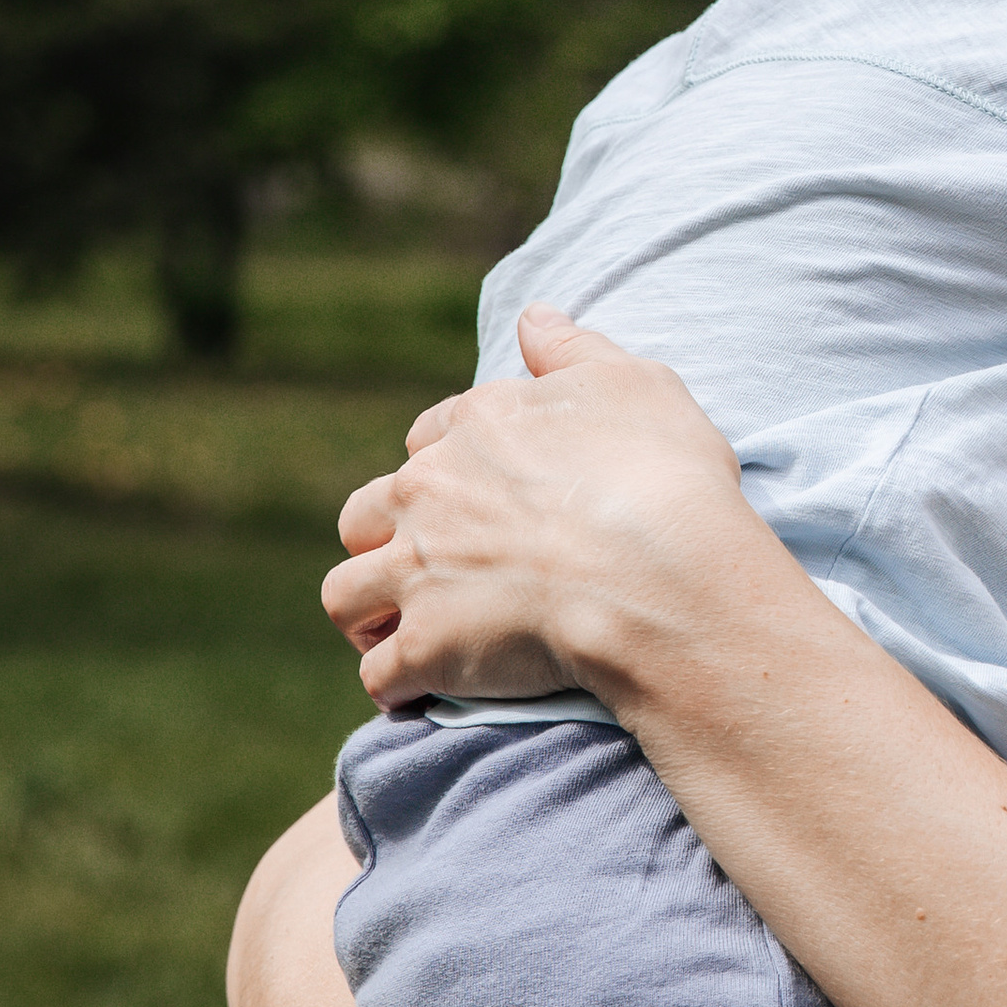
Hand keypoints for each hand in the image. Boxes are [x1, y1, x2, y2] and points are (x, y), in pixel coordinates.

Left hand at [325, 304, 758, 709]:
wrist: (657, 575)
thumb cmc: (660, 476)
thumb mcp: (634, 383)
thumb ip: (574, 350)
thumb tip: (532, 316)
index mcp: (477, 426)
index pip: (428, 438)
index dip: (446, 466)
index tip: (476, 496)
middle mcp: (429, 492)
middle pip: (365, 514)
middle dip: (384, 540)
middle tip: (428, 570)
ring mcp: (419, 572)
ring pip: (345, 594)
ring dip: (368, 615)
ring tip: (402, 634)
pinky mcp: (425, 646)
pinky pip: (378, 672)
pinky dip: (395, 683)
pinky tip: (423, 690)